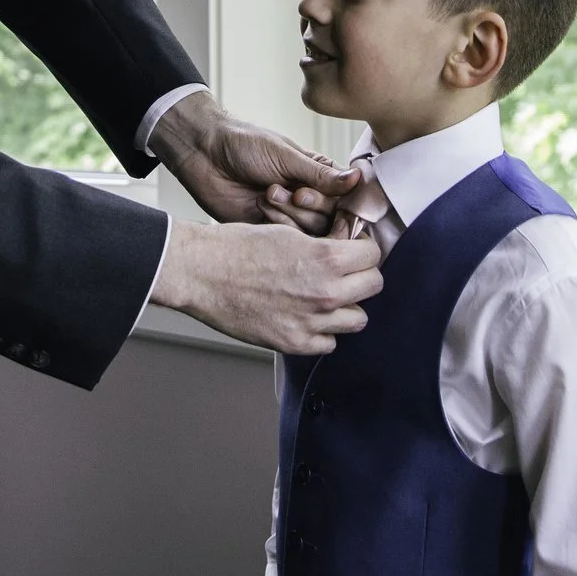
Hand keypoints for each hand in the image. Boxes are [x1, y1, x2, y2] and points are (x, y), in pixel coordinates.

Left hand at [151, 91, 358, 233]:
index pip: (347, 197)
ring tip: (269, 192)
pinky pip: (288, 242)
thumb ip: (320, 174)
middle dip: (313, 206)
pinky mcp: (270, 231)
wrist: (205, 155)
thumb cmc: (244, 145)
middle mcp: (309, 197)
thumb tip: (357, 179)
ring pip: (312, 233)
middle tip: (294, 192)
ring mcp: (290, 216)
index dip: (345, 203)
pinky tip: (261, 206)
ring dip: (292, 214)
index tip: (336, 203)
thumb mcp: (285, 156)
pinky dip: (278, 226)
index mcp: (318, 174)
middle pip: (332, 219)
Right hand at [151, 218, 381, 354]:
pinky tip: (307, 316)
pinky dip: (323, 332)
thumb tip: (347, 251)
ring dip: (347, 307)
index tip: (355, 250)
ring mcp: (311, 321)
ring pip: (358, 319)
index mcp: (325, 258)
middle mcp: (325, 292)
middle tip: (345, 273)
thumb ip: (324, 247)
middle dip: (362, 276)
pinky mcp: (294, 343)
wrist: (203, 273)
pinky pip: (330, 343)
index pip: (374, 255)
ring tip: (327, 297)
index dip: (364, 249)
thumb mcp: (289, 232)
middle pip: (373, 286)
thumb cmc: (239, 247)